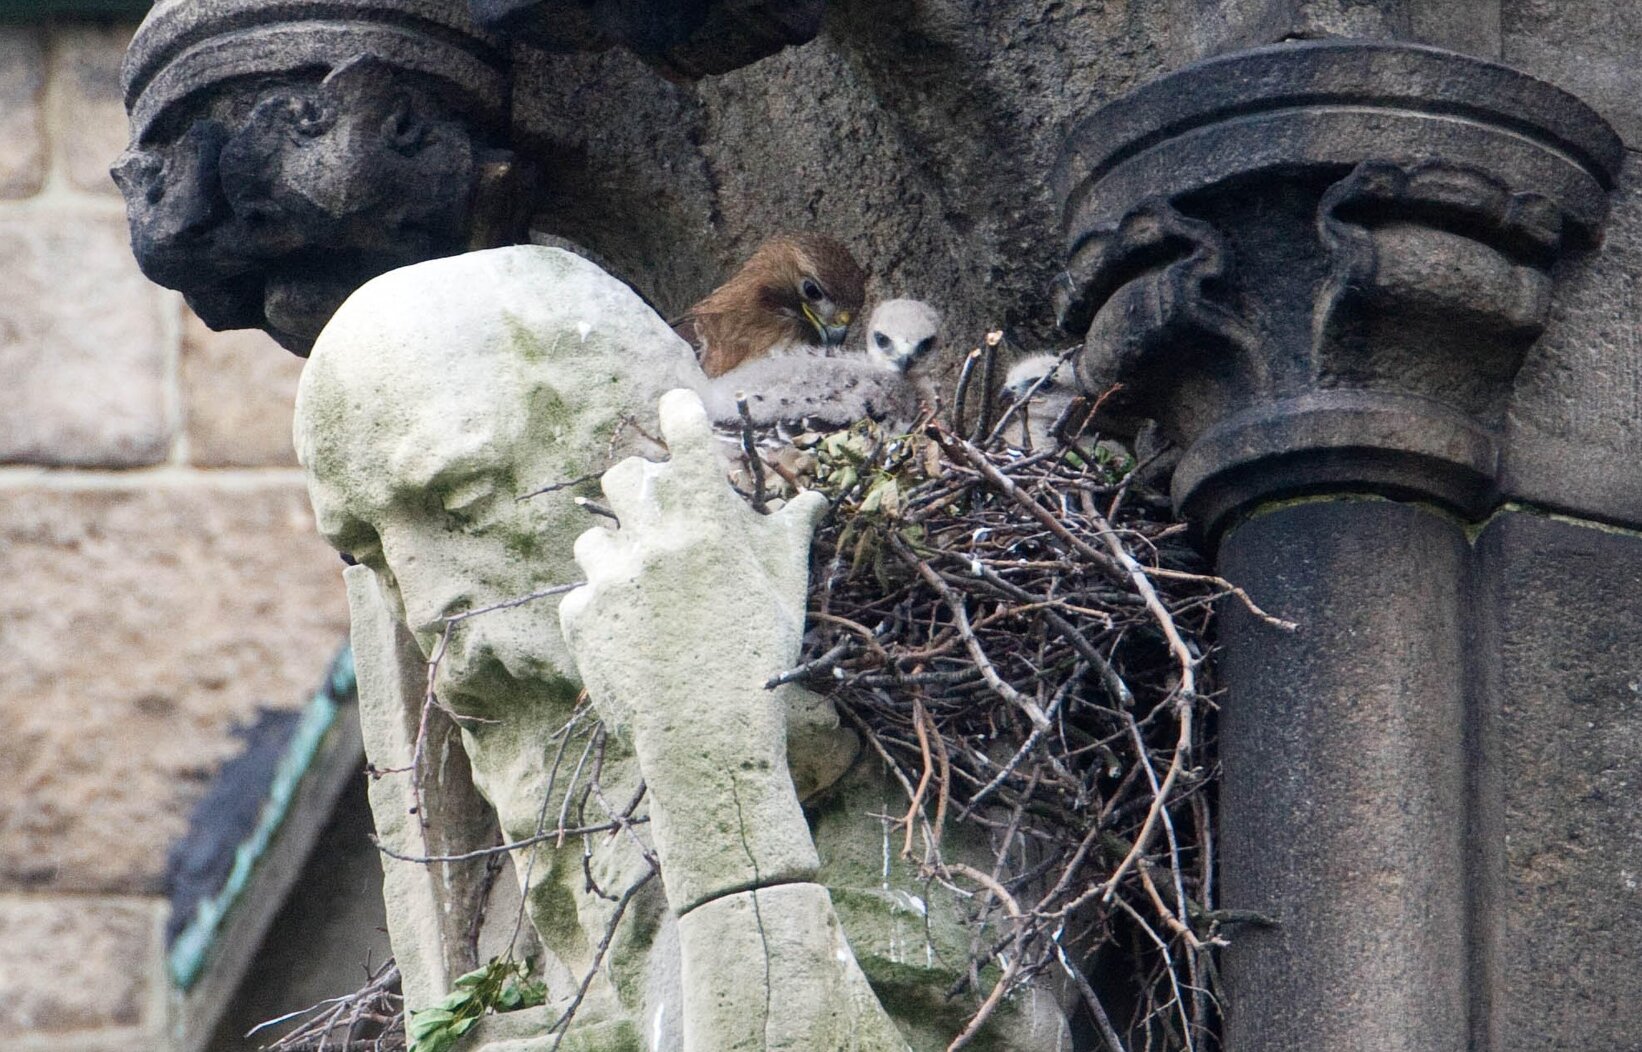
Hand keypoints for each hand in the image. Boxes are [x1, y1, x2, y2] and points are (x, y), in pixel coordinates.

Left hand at [558, 388, 829, 910]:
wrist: (707, 740)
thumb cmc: (760, 662)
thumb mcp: (786, 594)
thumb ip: (788, 536)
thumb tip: (812, 500)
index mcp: (708, 528)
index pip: (685, 441)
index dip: (680, 414)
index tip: (676, 405)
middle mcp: (652, 542)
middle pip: (622, 477)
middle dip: (638, 487)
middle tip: (657, 512)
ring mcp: (610, 580)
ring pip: (593, 537)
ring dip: (617, 551)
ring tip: (646, 588)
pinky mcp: (581, 618)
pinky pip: (584, 592)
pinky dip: (605, 606)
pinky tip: (633, 635)